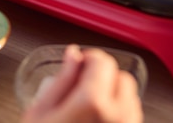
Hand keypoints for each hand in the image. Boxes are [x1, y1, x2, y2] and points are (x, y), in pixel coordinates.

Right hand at [21, 45, 142, 122]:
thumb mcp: (39, 112)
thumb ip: (61, 79)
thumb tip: (72, 55)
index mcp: (92, 103)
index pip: (103, 61)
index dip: (89, 58)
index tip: (80, 63)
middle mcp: (116, 116)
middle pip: (121, 76)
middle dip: (104, 76)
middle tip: (83, 85)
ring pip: (132, 97)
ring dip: (115, 94)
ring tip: (91, 105)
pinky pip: (133, 117)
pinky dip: (121, 112)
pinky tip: (99, 119)